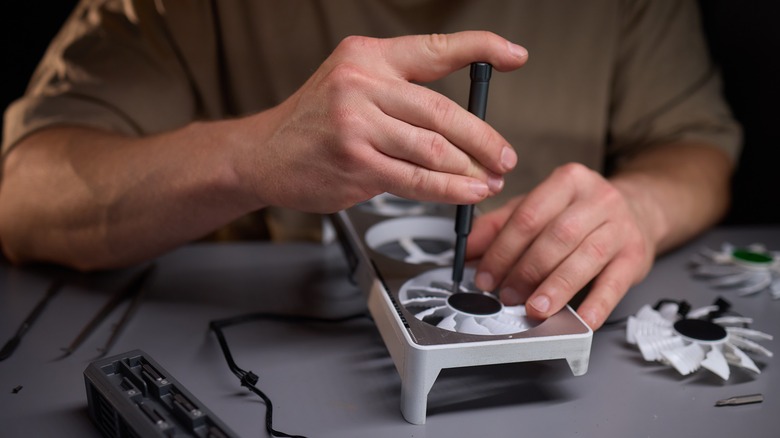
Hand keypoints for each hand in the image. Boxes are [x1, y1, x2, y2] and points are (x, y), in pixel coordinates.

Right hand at [233, 31, 526, 212]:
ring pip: (434, 149)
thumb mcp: (351, 85)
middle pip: (444, 111)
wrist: (262, 153)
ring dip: (470, 169)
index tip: (515, 55)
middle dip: (484, 138)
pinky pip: (415, 180)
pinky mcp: (356, 162)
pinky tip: (467, 193)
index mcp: (368, 56)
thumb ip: (401, 95)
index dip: (482, 48)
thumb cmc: (315, 123)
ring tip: (489, 180)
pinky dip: (448, 190)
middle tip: (505, 156)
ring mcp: (357, 123)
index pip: (436, 48)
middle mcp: (362, 83)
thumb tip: (464, 128)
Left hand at [466, 163, 658, 329]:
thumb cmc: (579, 212)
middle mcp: (598, 200)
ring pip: (585, 258)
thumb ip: (499, 226)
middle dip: (526, 270)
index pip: (529, 215)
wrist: (638, 210)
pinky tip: (581, 319)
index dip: (502, 249)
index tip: (485, 275)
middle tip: (506, 295)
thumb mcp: (538, 208)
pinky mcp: (636, 256)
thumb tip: (468, 250)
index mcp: (568, 181)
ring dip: (556, 287)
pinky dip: (596, 305)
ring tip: (535, 309)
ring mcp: (621, 227)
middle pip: (557, 236)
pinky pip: (615, 283)